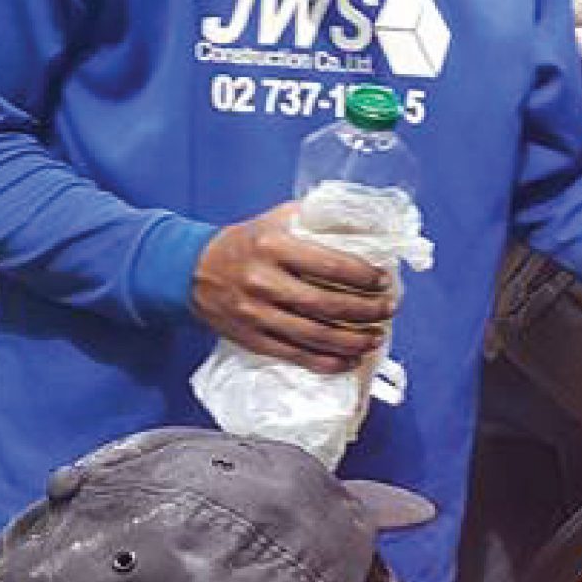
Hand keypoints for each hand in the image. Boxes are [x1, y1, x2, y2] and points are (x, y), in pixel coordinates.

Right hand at [192, 204, 396, 375]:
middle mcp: (264, 282)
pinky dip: (327, 362)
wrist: (192, 270)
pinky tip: (349, 360)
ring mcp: (257, 314)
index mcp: (273, 247)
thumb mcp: (276, 220)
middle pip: (327, 303)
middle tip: (388, 309)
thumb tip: (362, 224)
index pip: (330, 264)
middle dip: (366, 310)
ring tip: (376, 337)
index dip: (363, 276)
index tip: (384, 280)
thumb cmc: (245, 243)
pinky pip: (296, 355)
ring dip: (353, 341)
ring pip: (315, 335)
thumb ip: (314, 220)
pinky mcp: (252, 339)